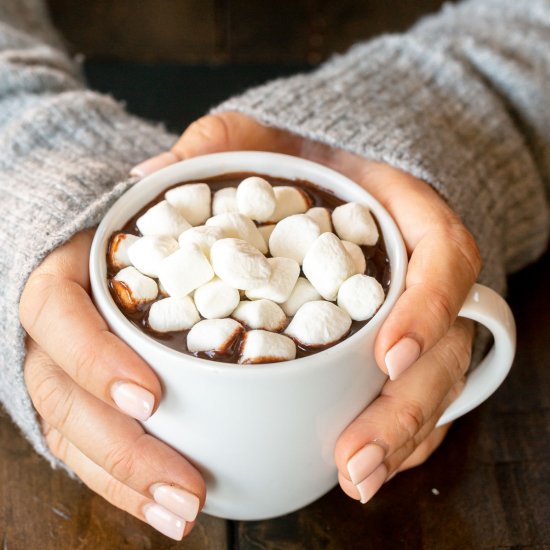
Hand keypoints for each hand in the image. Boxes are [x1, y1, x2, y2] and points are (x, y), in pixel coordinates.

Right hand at [19, 229, 204, 539]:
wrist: (93, 252)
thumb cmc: (129, 239)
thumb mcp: (147, 225)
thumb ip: (179, 228)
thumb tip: (256, 240)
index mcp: (60, 279)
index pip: (57, 315)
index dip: (96, 360)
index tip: (149, 397)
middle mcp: (49, 335)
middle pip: (64, 399)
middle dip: (124, 450)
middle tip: (185, 488)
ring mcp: (56, 373)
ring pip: (71, 436)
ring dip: (127, 483)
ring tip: (181, 513)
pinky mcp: (71, 403)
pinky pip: (84, 450)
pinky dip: (124, 483)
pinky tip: (163, 506)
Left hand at [132, 112, 480, 501]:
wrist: (325, 172)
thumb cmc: (300, 154)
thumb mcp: (263, 135)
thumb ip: (220, 144)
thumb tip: (148, 180)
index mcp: (406, 217)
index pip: (444, 259)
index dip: (427, 308)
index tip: (388, 356)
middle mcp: (418, 275)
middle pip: (442, 345)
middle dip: (404, 408)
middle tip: (356, 460)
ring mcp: (413, 316)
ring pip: (428, 385)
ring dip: (395, 438)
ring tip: (351, 479)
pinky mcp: (393, 347)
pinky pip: (407, 396)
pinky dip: (388, 434)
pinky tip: (349, 464)